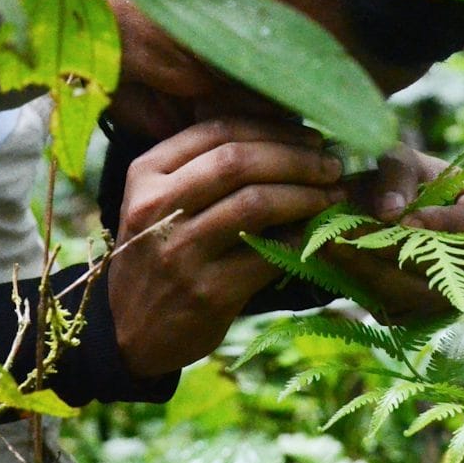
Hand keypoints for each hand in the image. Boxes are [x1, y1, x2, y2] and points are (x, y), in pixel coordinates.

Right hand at [107, 117, 344, 376]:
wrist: (130, 334)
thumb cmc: (157, 255)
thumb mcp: (158, 202)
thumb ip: (201, 166)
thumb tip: (284, 133)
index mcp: (146, 175)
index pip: (217, 130)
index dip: (274, 129)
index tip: (310, 137)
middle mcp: (157, 208)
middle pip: (239, 162)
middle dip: (297, 158)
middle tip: (331, 165)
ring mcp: (180, 252)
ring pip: (256, 203)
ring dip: (306, 195)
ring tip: (333, 195)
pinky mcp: (207, 292)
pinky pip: (269, 253)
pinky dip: (301, 238)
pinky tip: (317, 234)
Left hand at [322, 147, 463, 318]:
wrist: (408, 212)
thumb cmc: (414, 179)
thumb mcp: (406, 161)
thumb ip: (397, 177)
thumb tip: (389, 212)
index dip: (440, 224)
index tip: (402, 220)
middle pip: (440, 264)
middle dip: (386, 249)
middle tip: (339, 233)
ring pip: (416, 293)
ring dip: (368, 272)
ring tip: (328, 248)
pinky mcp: (433, 313)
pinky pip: (401, 309)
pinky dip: (366, 289)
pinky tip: (337, 266)